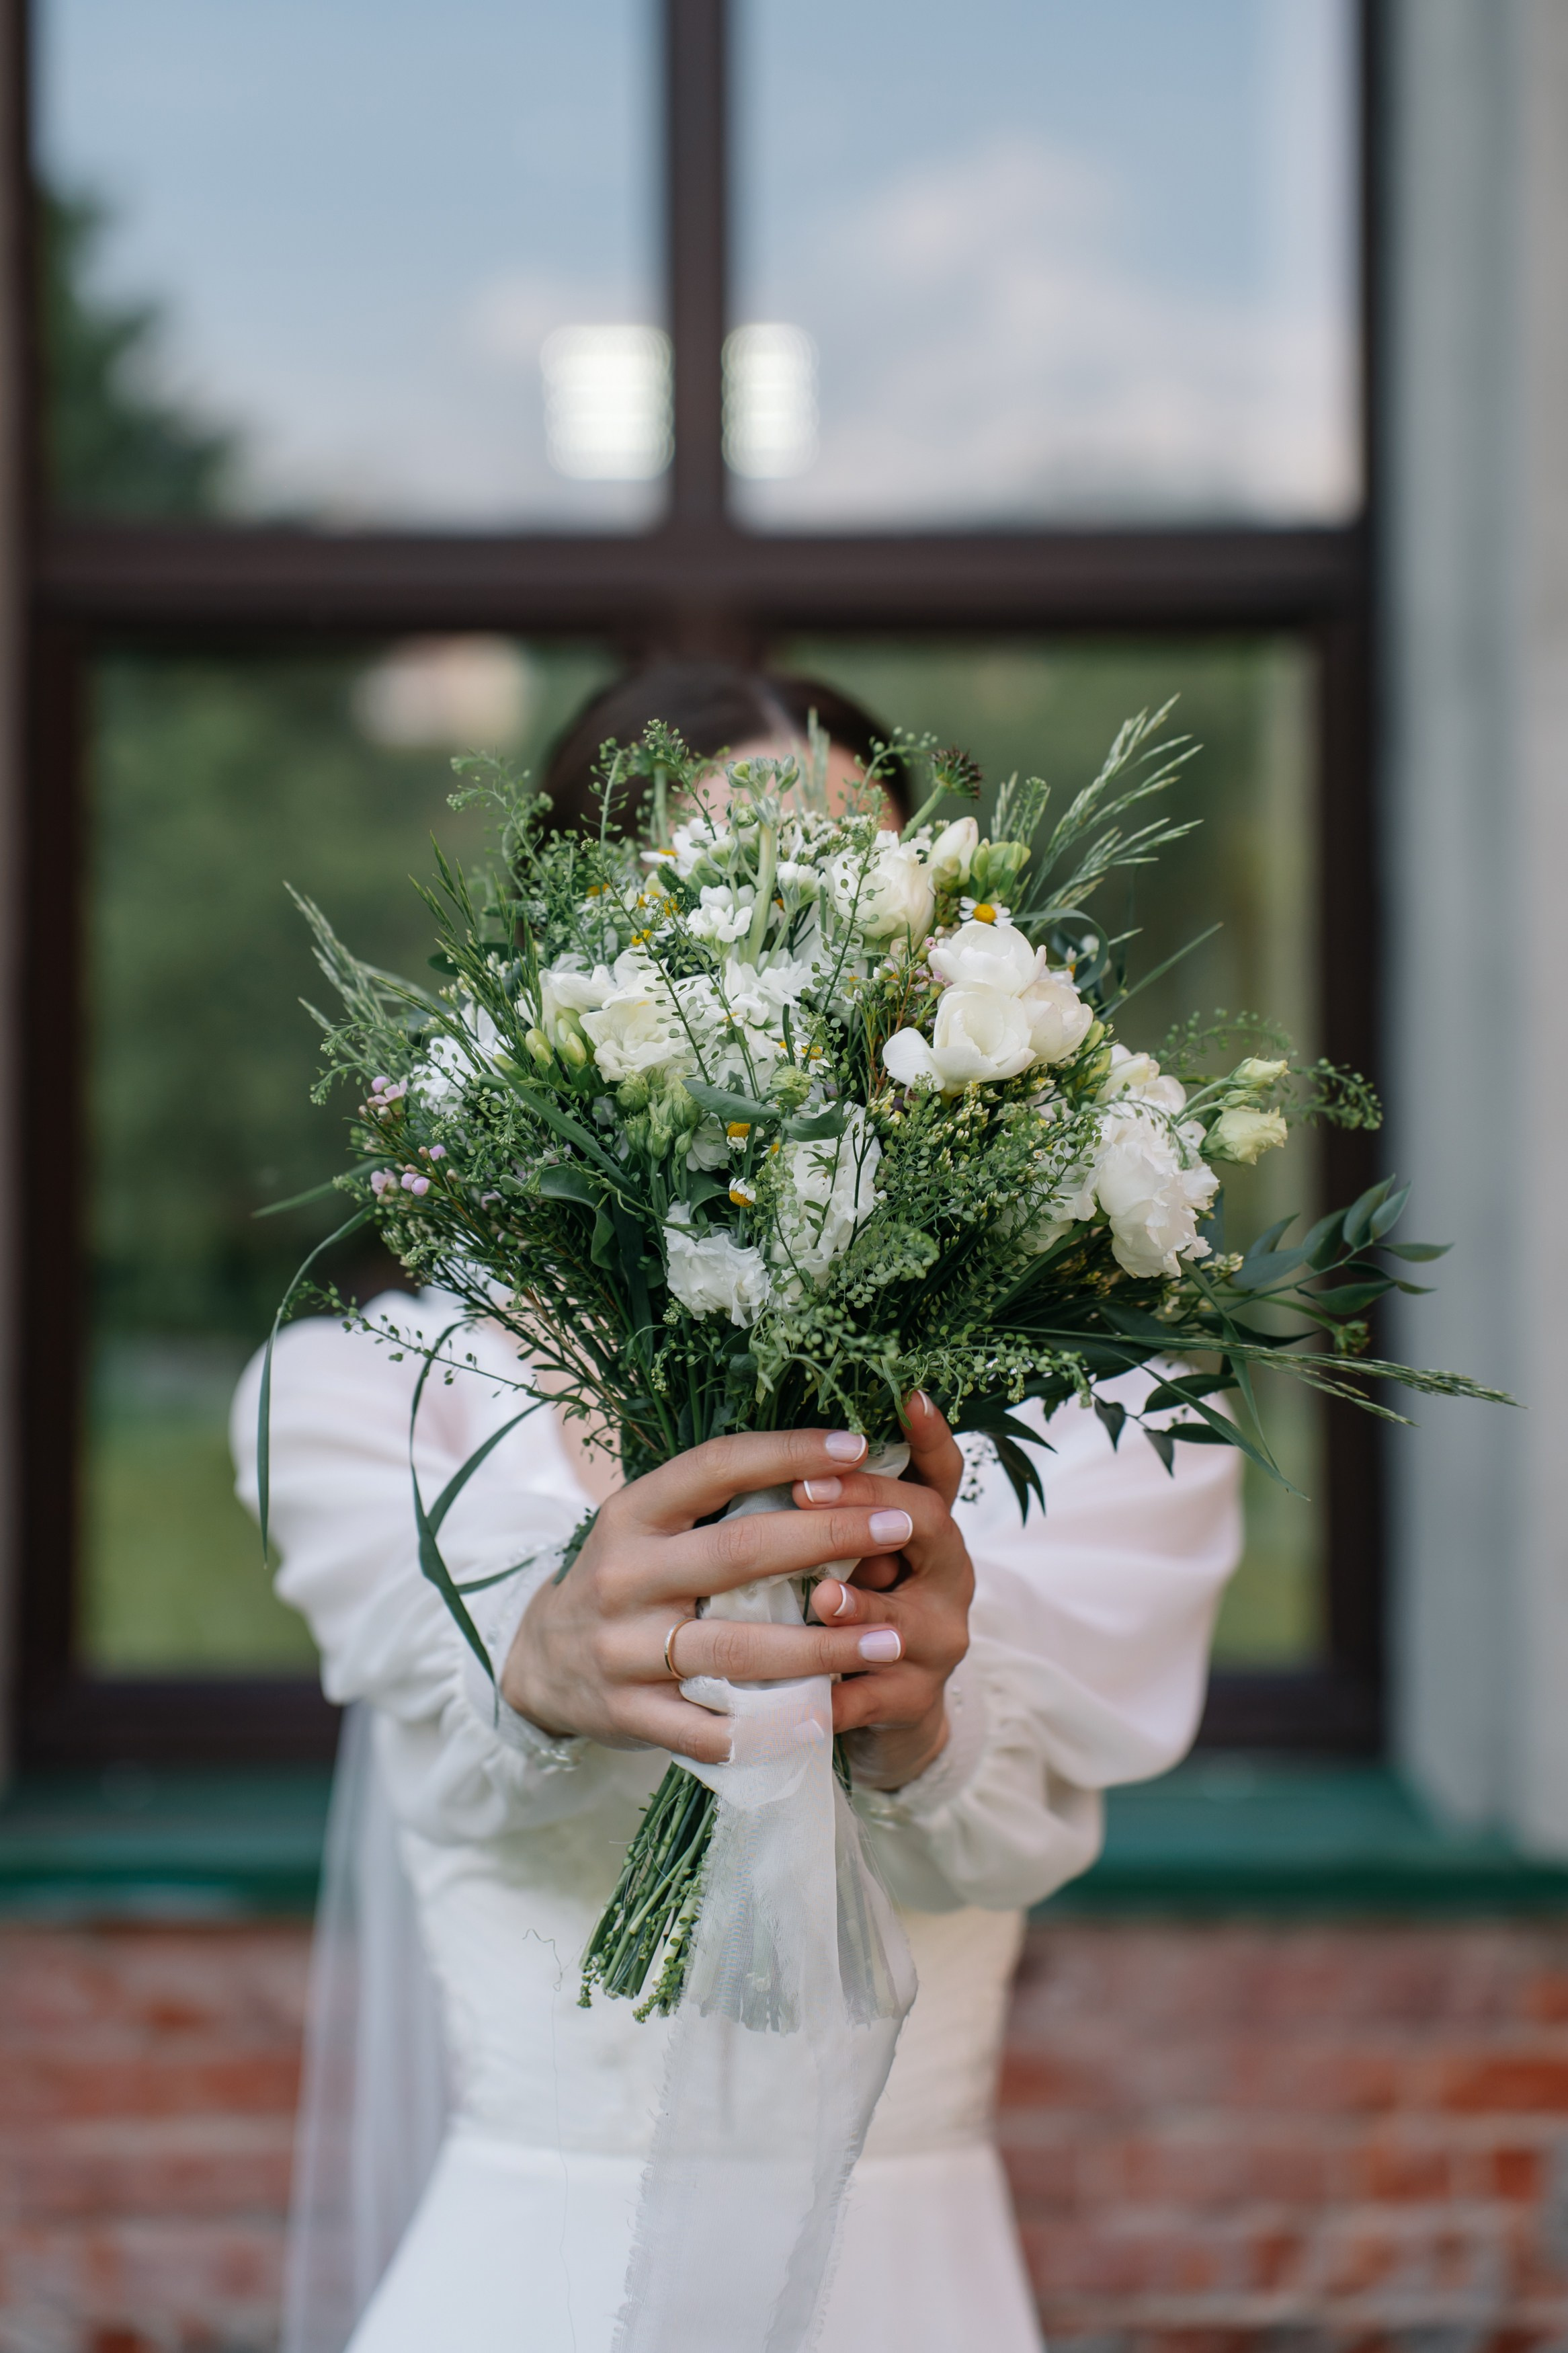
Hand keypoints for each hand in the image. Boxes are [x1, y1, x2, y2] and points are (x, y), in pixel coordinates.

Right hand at [502, 1426, 951, 1767]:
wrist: (541, 1662)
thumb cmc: (627, 1579)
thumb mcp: (647, 1526)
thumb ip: (717, 1504)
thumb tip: (828, 1464)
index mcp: (631, 1514)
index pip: (715, 1467)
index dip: (788, 1452)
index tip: (858, 1446)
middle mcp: (624, 1576)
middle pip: (738, 1552)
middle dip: (829, 1538)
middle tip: (900, 1528)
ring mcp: (623, 1651)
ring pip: (735, 1650)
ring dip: (820, 1646)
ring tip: (889, 1640)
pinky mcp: (631, 1716)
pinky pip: (712, 1729)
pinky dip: (773, 1726)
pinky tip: (829, 1714)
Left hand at [798, 1391, 971, 1789]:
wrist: (874, 1710)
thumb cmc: (847, 1608)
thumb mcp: (846, 1552)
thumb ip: (829, 1513)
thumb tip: (775, 1459)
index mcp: (928, 1531)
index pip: (940, 1472)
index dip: (930, 1436)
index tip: (910, 1395)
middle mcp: (947, 1577)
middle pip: (927, 1523)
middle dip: (865, 1505)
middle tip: (805, 1491)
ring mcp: (937, 1640)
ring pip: (902, 1620)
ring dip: (860, 1607)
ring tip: (824, 1598)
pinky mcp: (914, 1701)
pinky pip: (872, 1697)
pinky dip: (833, 1694)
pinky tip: (799, 1694)